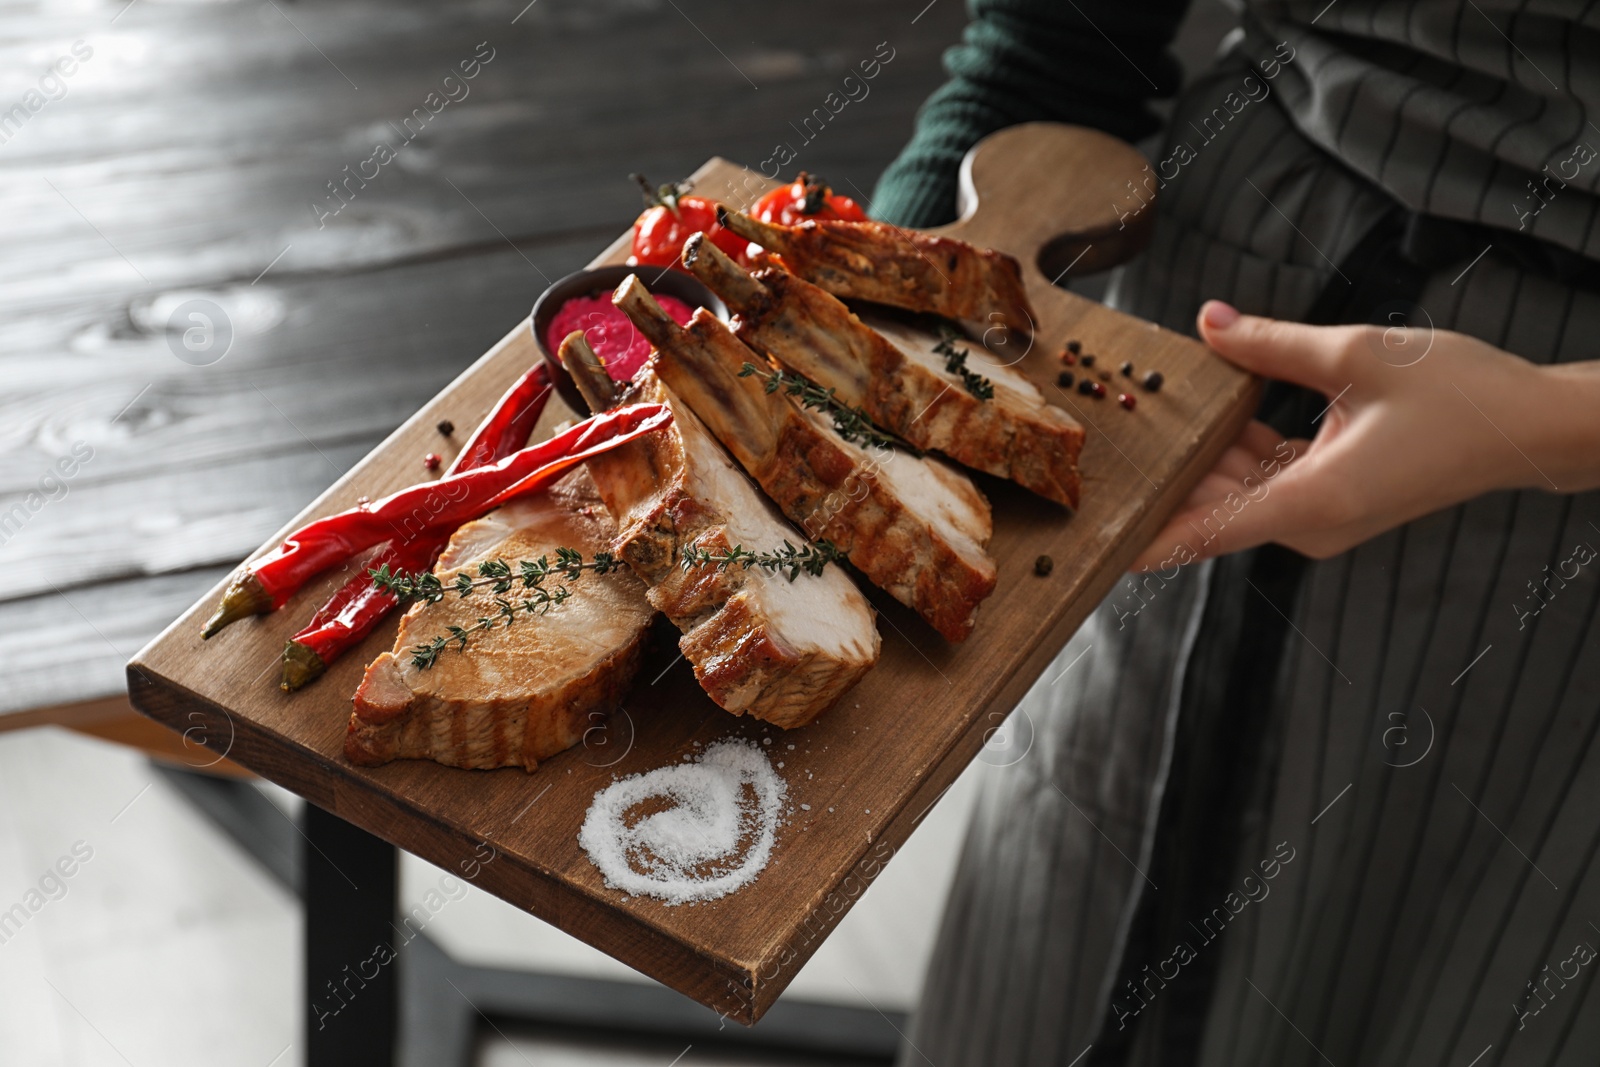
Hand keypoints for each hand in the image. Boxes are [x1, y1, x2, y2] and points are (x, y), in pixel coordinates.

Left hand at [1131, 301, 1599, 571]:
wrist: (1531, 426)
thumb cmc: (1460, 395)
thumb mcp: (1357, 355)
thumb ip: (1271, 343)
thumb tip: (1207, 322)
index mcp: (1313, 501)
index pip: (1205, 533)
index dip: (1144, 538)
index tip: (1094, 540)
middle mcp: (1311, 522)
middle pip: (1210, 507)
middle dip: (1161, 476)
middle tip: (1101, 446)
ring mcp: (1321, 516)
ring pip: (1235, 491)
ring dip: (1200, 456)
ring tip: (1143, 418)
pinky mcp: (1331, 500)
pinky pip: (1265, 481)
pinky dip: (1238, 451)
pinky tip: (1211, 410)